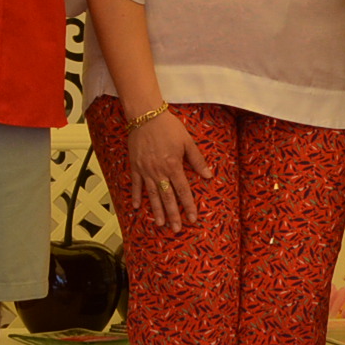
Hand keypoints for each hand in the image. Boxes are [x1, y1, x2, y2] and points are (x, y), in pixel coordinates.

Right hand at [125, 108, 211, 229]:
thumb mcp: (187, 141)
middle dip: (173, 214)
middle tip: (176, 229)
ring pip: (152, 194)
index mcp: (173, 166)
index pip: (183, 190)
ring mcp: (145, 170)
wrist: (145, 116)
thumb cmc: (168, 127)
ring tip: (161, 224)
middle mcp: (159, 171)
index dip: (188, 205)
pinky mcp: (135, 166)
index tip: (192, 218)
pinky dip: (136, 196)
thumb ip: (197, 160)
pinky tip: (137, 207)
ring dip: (156, 210)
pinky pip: (135, 184)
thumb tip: (209, 175)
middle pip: (167, 197)